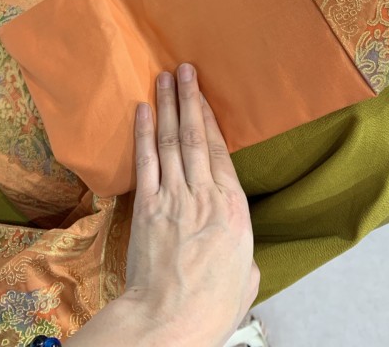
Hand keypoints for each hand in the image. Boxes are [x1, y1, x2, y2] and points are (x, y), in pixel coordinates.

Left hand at [123, 63, 258, 346]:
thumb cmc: (212, 305)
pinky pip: (146, 162)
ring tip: (165, 78)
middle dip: (190, 99)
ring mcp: (173, 197)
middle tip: (185, 69)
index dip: (211, 119)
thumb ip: (243, 253)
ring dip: (167, 106)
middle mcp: (203, 194)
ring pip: (170, 141)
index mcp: (233, 207)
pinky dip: (143, 134)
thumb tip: (238, 251)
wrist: (171, 320)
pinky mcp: (147, 207)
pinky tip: (142, 110)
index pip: (220, 151)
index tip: (205, 96)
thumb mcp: (247, 277)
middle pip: (195, 137)